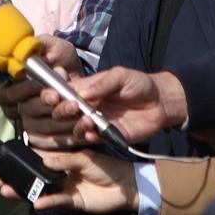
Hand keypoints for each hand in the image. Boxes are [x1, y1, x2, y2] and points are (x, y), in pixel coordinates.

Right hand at [0, 34, 81, 139]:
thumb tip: (36, 55)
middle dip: (51, 107)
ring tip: (86, 117)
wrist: (82, 79)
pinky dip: (72, 138)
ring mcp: (31, 124)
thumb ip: (43, 46)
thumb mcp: (54, 46)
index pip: (8, 94)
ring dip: (65, 123)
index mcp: (13, 87)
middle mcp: (19, 107)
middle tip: (72, 103)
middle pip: (28, 111)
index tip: (48, 89)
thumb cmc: (62, 60)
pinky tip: (87, 131)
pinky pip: (54, 143)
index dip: (25, 92)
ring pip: (43, 128)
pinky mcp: (45, 139)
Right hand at [0, 146, 132, 213]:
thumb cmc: (108, 165)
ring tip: (6, 191)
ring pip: (39, 189)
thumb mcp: (85, 157)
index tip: (3, 160)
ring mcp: (63, 187)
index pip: (36, 157)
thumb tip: (43, 160)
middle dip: (14, 178)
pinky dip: (46, 201)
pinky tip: (36, 202)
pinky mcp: (71, 201)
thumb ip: (64, 160)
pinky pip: (55, 200)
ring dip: (23, 191)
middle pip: (32, 175)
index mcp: (61, 157)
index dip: (20, 160)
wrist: (127, 184)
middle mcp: (59, 172)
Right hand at [46, 67, 182, 145]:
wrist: (160, 103)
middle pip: (65, 112)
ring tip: (87, 120)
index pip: (64, 92)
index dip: (55, 95)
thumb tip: (82, 93)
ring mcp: (95, 122)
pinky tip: (92, 133)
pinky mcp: (106, 136)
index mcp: (87, 89)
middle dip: (63, 111)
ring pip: (75, 127)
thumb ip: (103, 82)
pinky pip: (92, 139)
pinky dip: (89, 137)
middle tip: (72, 108)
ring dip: (77, 125)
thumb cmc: (139, 84)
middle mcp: (87, 106)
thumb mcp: (121, 76)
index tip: (53, 97)